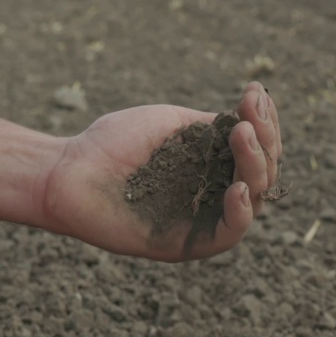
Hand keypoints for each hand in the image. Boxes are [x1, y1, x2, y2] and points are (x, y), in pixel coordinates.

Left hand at [40, 82, 282, 261]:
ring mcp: (206, 218)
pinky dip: (241, 211)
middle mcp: (217, 192)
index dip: (265, 121)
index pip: (258, 147)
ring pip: (253, 198)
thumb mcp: (173, 123)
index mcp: (214, 163)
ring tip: (243, 135)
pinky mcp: (190, 244)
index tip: (256, 92)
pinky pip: (230, 234)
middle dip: (265, 139)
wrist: (70, 170)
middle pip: (263, 172)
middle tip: (251, 113)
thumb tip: (253, 120)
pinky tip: (237, 187)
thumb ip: (214, 126)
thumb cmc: (114, 144)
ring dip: (255, 165)